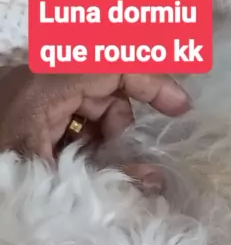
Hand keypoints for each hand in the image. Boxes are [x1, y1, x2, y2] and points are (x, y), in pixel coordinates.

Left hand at [0, 68, 189, 160]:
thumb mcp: (47, 178)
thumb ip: (105, 177)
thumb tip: (156, 180)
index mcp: (47, 85)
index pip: (114, 64)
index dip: (154, 81)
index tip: (182, 109)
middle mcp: (44, 78)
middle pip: (108, 84)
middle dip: (121, 121)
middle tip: (112, 159)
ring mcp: (37, 90)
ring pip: (94, 102)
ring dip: (102, 135)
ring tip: (85, 166)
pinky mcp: (33, 106)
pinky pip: (75, 114)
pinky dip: (85, 138)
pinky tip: (71, 161)